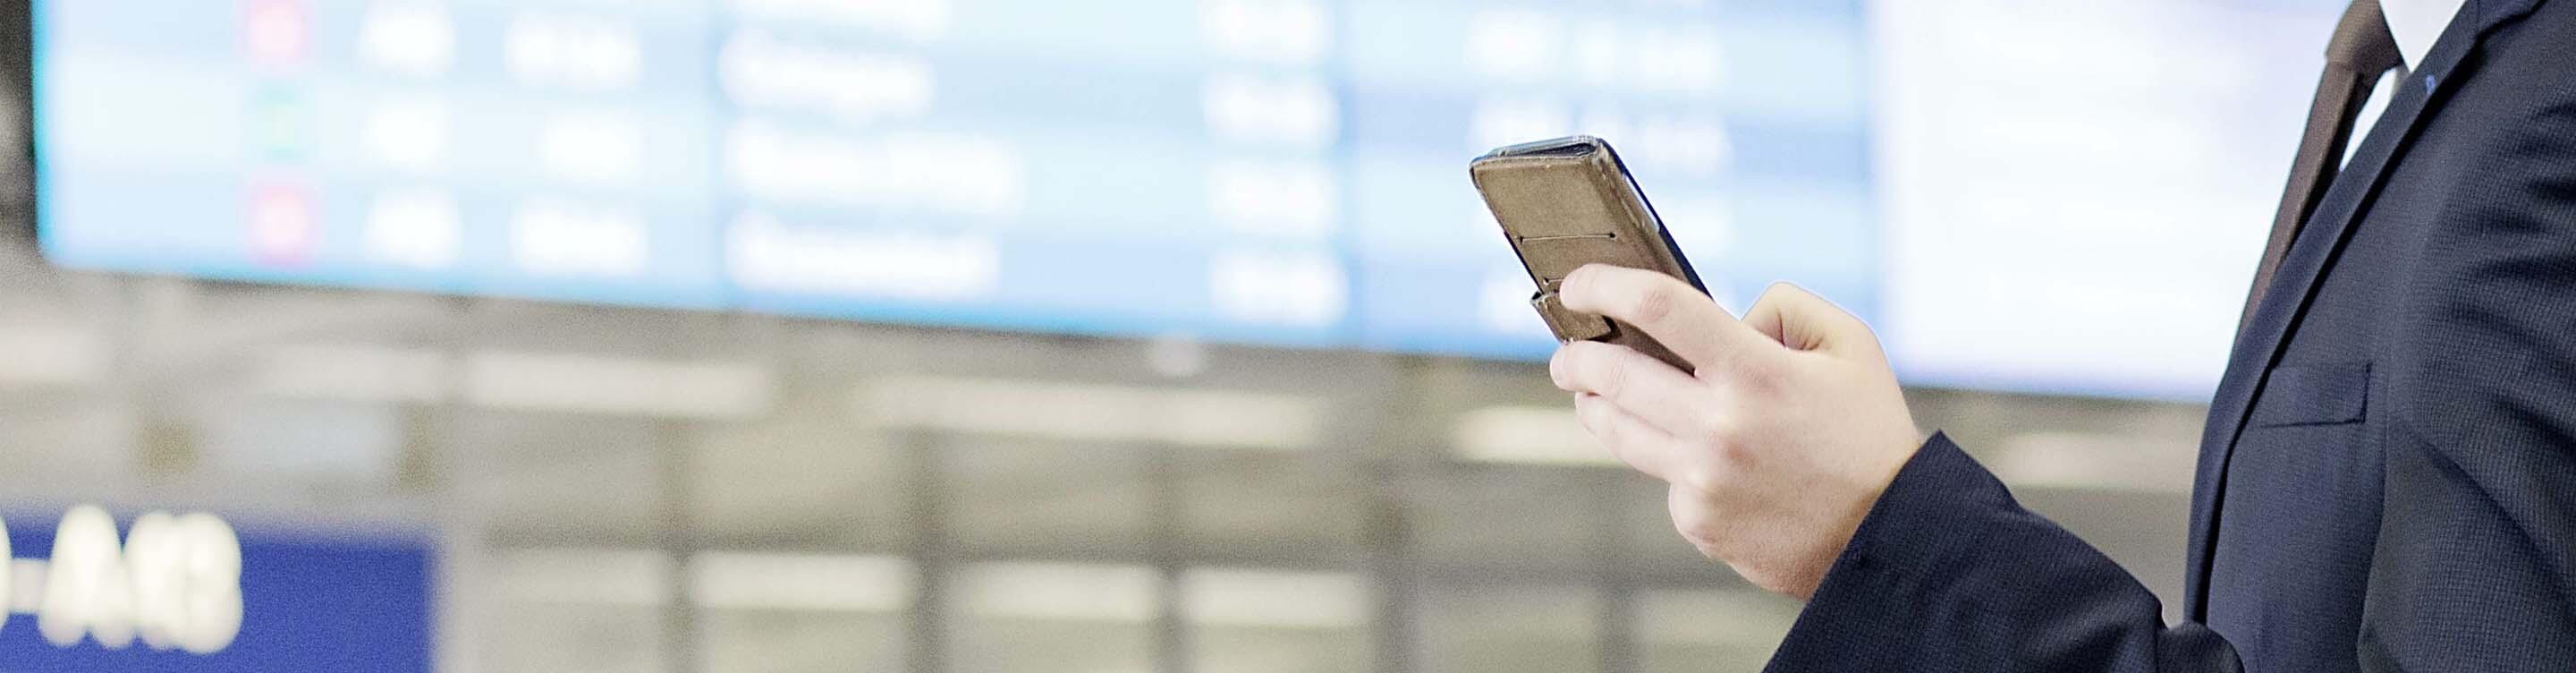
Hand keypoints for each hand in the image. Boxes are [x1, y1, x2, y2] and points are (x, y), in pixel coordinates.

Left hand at [1548, 264, 1921, 598]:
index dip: (1603, 286)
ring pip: (1617, 430)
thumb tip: (1723, 316)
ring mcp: (1703, 480)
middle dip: (1575, 356)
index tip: (1577, 285)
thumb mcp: (1848, 343)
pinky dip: (1666, 459)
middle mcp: (1721, 425)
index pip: (1658, 308)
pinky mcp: (1698, 522)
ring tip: (1590, 390)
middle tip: (1567, 350)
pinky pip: (1662, 477)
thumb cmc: (1868, 433)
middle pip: (1612, 374)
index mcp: (1757, 371)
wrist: (1890, 537)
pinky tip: (1695, 457)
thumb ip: (1781, 307)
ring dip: (1593, 403)